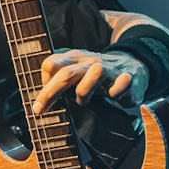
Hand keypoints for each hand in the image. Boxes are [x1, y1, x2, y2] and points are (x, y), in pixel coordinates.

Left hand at [32, 48, 147, 115]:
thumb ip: (57, 82)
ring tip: (82, 102)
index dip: (43, 83)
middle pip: (66, 73)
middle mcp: (89, 61)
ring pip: (96, 72)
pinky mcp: (127, 78)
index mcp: (73, 59)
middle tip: (40, 110)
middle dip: (50, 92)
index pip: (50, 64)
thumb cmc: (95, 77)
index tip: (42, 101)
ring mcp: (109, 68)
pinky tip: (113, 97)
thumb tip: (37, 102)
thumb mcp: (75, 73)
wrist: (131, 66)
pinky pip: (122, 83)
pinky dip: (117, 92)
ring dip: (84, 91)